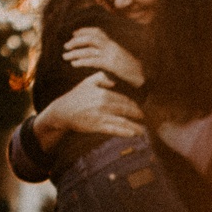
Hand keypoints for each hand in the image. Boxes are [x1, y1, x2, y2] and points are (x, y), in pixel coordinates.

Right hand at [31, 71, 146, 148]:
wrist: (62, 111)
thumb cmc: (77, 96)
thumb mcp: (88, 82)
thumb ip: (103, 77)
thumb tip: (116, 78)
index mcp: (104, 92)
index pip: (125, 98)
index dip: (137, 103)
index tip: (146, 107)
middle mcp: (104, 103)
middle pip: (127, 109)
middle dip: (139, 114)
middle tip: (149, 119)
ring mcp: (101, 115)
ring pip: (123, 120)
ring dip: (136, 126)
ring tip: (144, 130)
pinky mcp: (97, 126)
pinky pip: (114, 129)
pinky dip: (125, 132)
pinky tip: (134, 134)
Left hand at [62, 27, 143, 87]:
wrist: (142, 78)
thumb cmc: (129, 71)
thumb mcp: (117, 59)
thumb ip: (105, 56)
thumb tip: (92, 58)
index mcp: (113, 43)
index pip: (96, 31)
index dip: (84, 31)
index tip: (73, 34)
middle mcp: (112, 46)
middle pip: (90, 38)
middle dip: (76, 41)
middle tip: (65, 46)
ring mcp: (111, 55)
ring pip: (89, 50)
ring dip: (75, 53)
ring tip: (65, 57)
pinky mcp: (111, 65)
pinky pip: (93, 61)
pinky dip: (82, 61)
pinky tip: (74, 64)